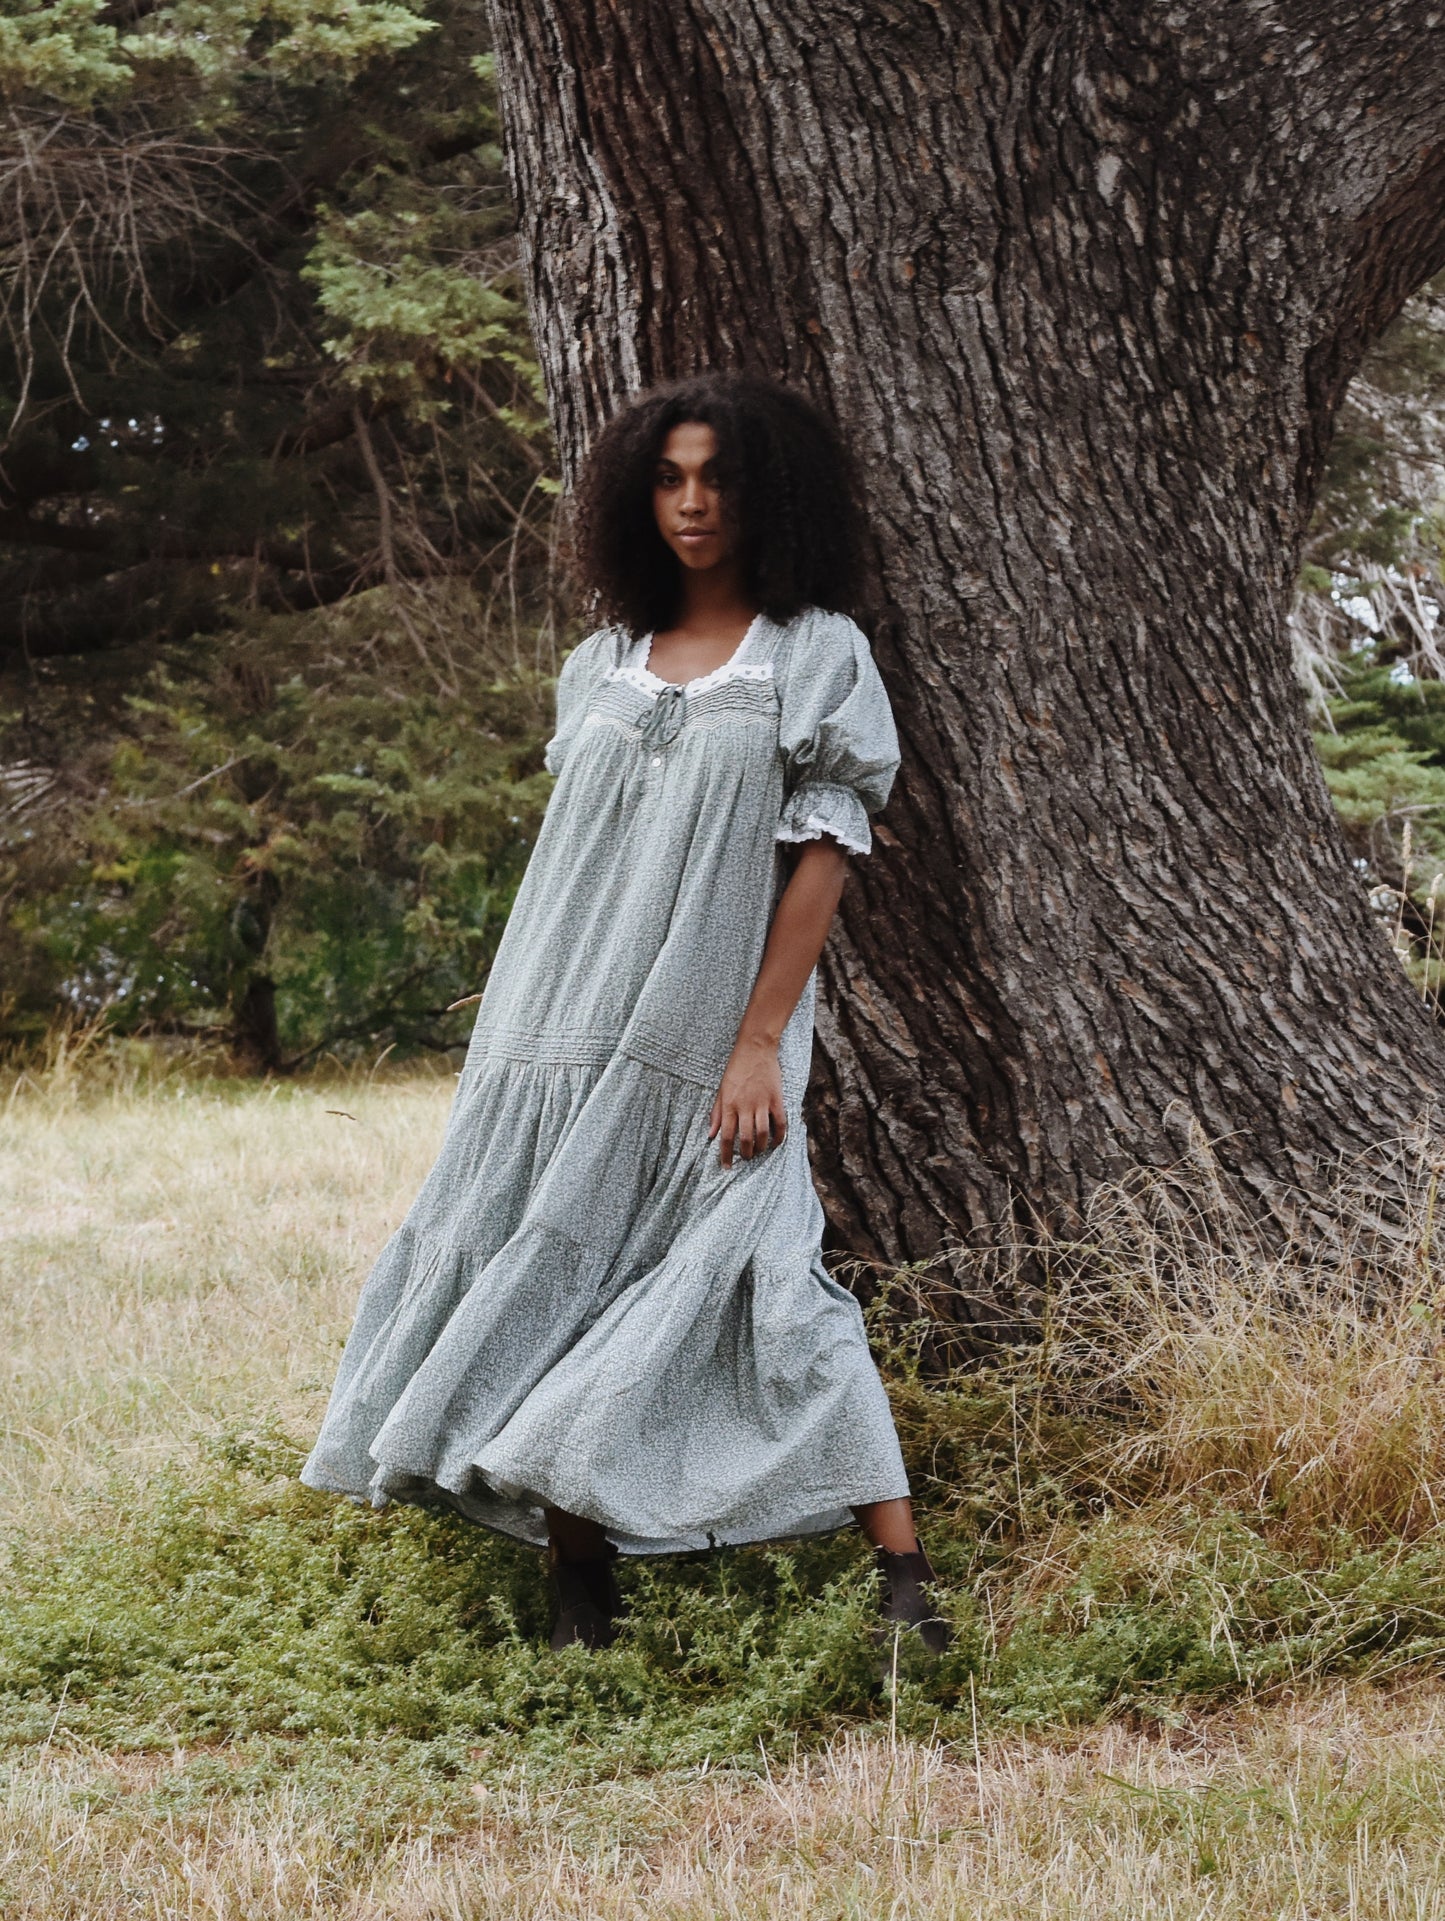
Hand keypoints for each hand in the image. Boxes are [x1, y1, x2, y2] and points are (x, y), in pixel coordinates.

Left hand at [708, 1034, 786, 1167]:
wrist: (755, 1048)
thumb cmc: (736, 1069)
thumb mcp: (721, 1090)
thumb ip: (716, 1113)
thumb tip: (711, 1134)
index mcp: (729, 1105)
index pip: (726, 1136)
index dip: (726, 1155)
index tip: (726, 1167)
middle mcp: (745, 1107)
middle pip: (746, 1139)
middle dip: (746, 1154)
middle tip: (746, 1158)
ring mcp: (762, 1103)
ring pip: (762, 1134)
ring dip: (761, 1148)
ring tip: (759, 1152)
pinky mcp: (776, 1099)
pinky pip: (780, 1123)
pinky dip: (779, 1137)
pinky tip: (776, 1143)